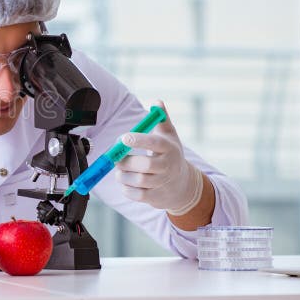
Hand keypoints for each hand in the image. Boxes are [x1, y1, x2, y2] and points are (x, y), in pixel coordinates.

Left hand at [115, 101, 203, 215]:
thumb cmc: (171, 154)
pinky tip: (126, 181)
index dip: (139, 140)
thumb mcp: (169, 136)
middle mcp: (167, 166)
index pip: (155, 143)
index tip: (123, 138)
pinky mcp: (154, 197)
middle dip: (125, 161)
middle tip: (115, 158)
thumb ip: (161, 119)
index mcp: (168, 148)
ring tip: (120, 170)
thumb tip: (157, 102)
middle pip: (145, 165)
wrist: (184, 185)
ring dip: (123, 175)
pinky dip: (125, 188)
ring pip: (138, 181)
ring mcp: (161, 183)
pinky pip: (136, 194)